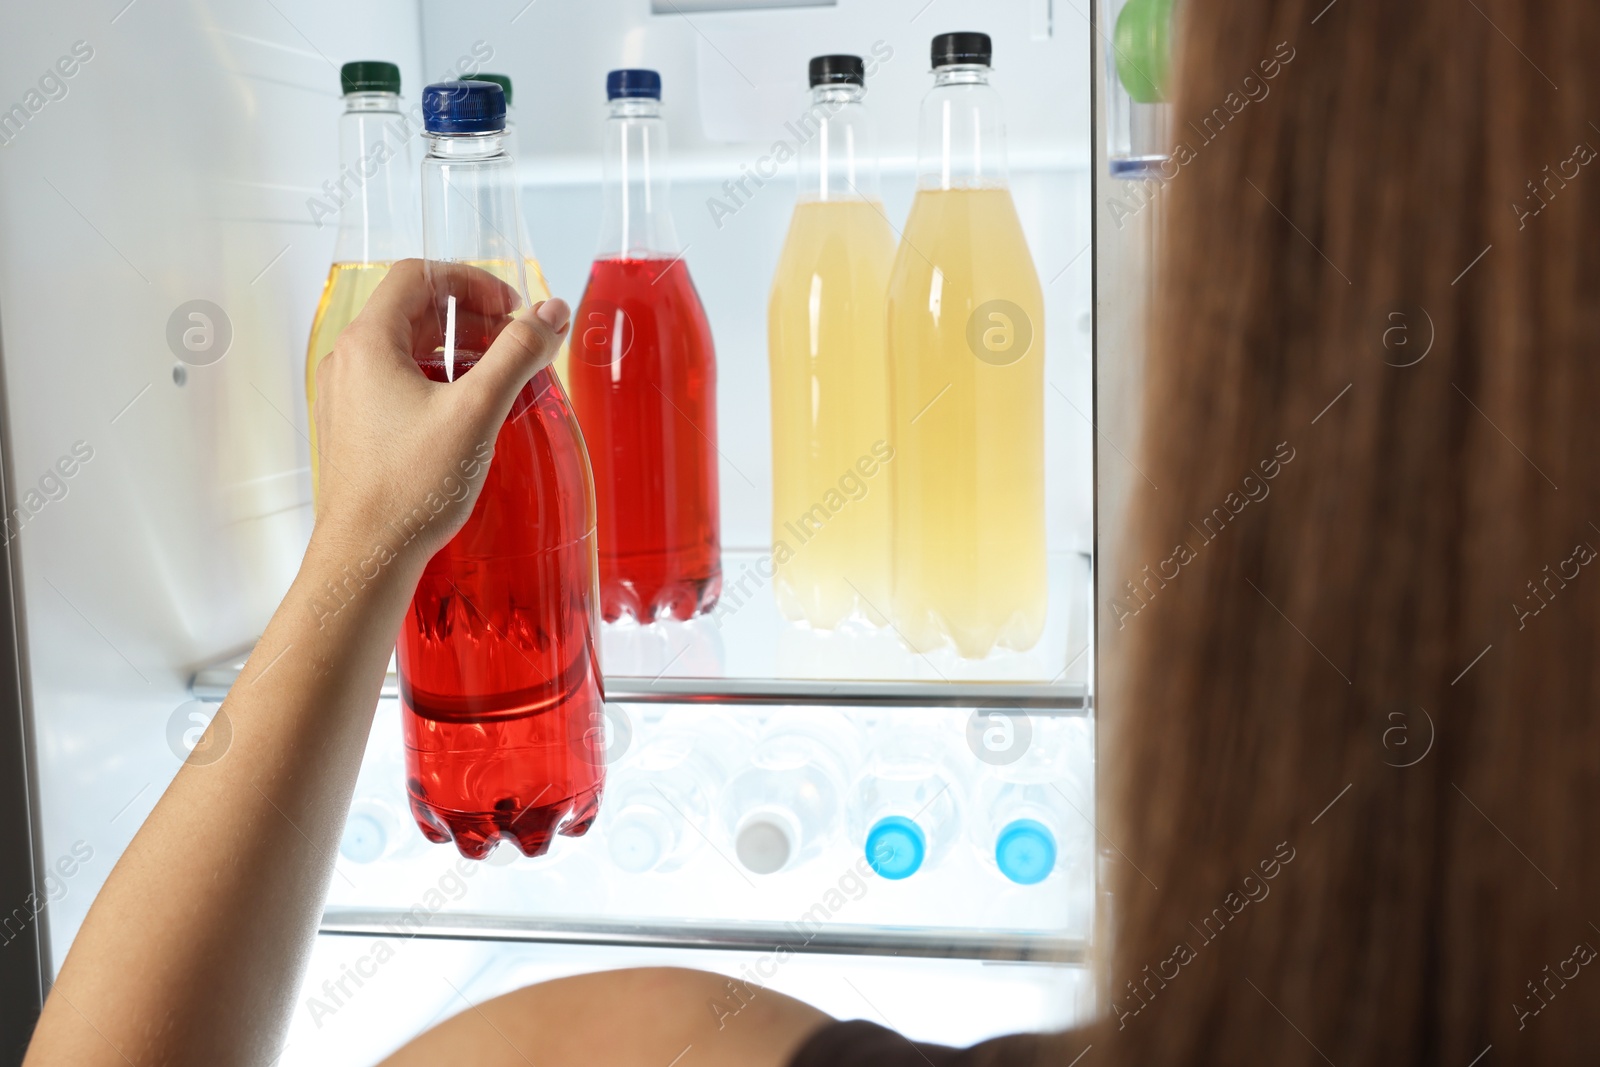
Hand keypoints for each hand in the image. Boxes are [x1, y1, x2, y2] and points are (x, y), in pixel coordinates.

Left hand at [310, 258, 570, 570]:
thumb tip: (551, 313)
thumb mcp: (477, 410)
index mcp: (368, 344)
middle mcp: (348, 362)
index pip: (418, 276)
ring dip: (456, 352)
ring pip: (406, 350)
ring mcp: (347, 396)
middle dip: (470, 320)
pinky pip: (397, 384)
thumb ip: (517, 353)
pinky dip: (437, 382)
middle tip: (514, 343)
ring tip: (498, 379)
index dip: (470, 282)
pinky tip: (469, 413)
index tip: (510, 309)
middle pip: (413, 311)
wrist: (367, 555)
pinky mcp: (355, 428)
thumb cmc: (409, 488)